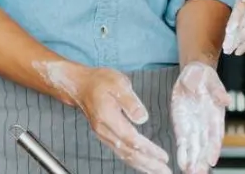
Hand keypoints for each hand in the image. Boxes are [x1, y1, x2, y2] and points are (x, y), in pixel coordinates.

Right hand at [48, 63, 171, 173]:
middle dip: (148, 163)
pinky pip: (120, 152)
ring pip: (124, 155)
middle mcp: (104, 130)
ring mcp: (103, 135)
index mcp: (108, 118)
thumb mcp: (118, 83)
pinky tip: (143, 164)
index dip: (148, 149)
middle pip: (128, 152)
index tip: (163, 156)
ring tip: (158, 171)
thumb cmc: (99, 81)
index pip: (131, 139)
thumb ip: (130, 102)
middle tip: (166, 171)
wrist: (79, 85)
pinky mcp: (105, 135)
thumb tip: (143, 118)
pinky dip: (133, 161)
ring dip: (142, 165)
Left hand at [170, 61, 228, 172]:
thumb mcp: (210, 79)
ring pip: (195, 148)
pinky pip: (183, 143)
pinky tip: (182, 165)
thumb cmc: (204, 76)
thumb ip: (217, 91)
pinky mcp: (183, 126)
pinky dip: (183, 154)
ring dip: (192, 162)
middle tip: (197, 173)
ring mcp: (195, 127)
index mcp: (216, 115)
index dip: (214, 148)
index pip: (216, 134)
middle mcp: (206, 125)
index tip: (211, 160)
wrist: (193, 74)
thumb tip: (226, 100)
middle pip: (205, 146)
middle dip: (201, 161)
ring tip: (189, 173)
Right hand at [221, 0, 244, 54]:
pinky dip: (243, 47)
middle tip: (226, 45)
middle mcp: (243, 16)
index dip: (233, 21)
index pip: (236, 13)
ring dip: (233, 44)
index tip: (230, 30)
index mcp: (243, 3)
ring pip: (239, 36)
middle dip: (230, 37)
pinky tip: (237, 52)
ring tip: (228, 51)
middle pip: (234, 27)